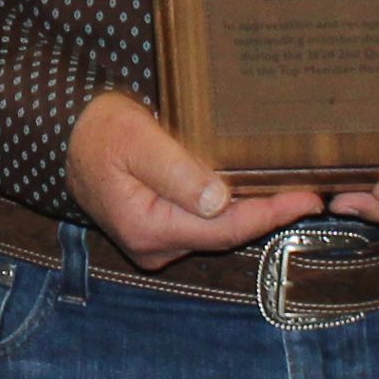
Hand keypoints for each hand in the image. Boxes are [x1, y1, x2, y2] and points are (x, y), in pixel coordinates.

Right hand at [68, 92, 316, 270]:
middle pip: (226, 235)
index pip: (224, 228)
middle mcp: (154, 247)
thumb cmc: (100, 131)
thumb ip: (177, 171)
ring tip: (291, 189)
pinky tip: (254, 192)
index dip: (270, 215)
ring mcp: (156, 245)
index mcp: (148, 228)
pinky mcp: (159, 234)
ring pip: (217, 232)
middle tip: (311, 190)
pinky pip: (204, 226)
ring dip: (252, 212)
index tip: (308, 199)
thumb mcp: (137, 140)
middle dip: (269, 214)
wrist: (66, 137)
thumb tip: (220, 201)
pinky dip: (231, 210)